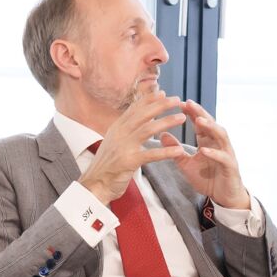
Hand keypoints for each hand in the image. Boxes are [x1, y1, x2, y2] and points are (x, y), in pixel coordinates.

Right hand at [78, 83, 189, 203]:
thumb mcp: (113, 142)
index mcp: (116, 128)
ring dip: (166, 122)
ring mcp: (123, 146)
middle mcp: (119, 133)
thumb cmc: (106, 165)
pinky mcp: (129, 161)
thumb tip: (139, 119)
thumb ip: (125, 130)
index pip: (134, 109)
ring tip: (182, 118)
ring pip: (148, 129)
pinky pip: (151, 154)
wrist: (94, 184)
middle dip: (161, 105)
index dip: (149, 99)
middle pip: (143, 115)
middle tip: (177, 100)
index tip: (162, 92)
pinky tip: (179, 150)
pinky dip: (166, 152)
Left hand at [166, 100, 249, 209]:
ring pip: (221, 136)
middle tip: (189, 103)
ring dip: (210, 127)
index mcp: (208, 141)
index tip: (179, 102)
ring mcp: (226, 154)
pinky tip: (204, 150)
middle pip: (211, 124)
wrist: (223, 197)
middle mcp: (218, 144)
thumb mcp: (186, 164)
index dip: (191, 112)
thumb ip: (175, 151)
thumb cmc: (207, 179)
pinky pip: (223, 157)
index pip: (200, 123)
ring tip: (199, 120)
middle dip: (200, 113)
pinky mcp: (231, 166)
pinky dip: (214, 153)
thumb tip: (161, 135)